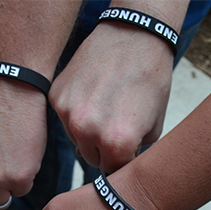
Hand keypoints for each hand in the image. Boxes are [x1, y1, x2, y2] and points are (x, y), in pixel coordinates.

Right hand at [49, 22, 174, 173]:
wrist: (134, 38)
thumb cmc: (151, 80)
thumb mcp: (154, 126)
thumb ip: (134, 152)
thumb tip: (115, 165)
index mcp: (116, 143)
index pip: (111, 171)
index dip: (121, 160)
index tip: (125, 149)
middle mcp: (87, 131)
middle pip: (90, 159)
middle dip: (103, 149)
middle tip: (116, 126)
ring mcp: (68, 113)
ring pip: (76, 139)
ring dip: (88, 131)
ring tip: (106, 106)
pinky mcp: (56, 97)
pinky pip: (65, 118)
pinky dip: (76, 111)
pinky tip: (93, 93)